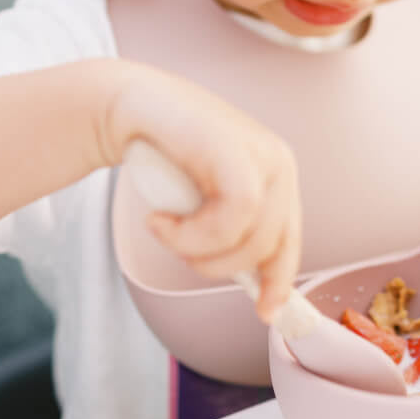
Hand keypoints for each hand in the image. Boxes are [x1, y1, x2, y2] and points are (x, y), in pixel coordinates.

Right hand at [101, 60, 301, 322]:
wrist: (130, 107)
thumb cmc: (167, 157)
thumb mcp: (207, 202)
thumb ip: (231, 231)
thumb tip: (257, 286)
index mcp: (278, 178)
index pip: (289, 242)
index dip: (279, 281)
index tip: (266, 311)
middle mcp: (279, 164)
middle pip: (268, 249)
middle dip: (218, 265)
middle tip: (177, 245)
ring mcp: (262, 154)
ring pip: (250, 240)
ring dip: (196, 250)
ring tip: (164, 227)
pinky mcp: (237, 151)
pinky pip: (232, 218)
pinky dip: (190, 233)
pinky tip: (161, 220)